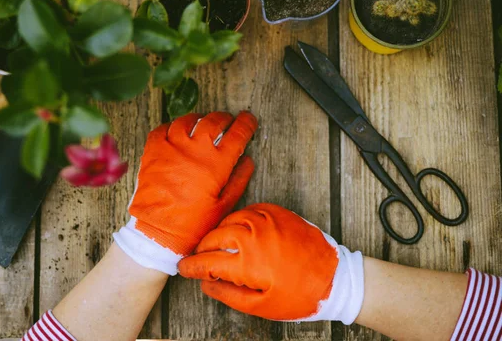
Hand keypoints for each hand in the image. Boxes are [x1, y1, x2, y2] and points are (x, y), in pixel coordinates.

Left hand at [114, 111, 257, 274]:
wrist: (157, 231)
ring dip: (198, 119)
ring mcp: (172, 146)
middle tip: (227, 121)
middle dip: (224, 118)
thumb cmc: (192, 224)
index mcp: (217, 163)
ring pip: (188, 120)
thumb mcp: (223, 206)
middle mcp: (196, 149)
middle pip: (214, 121)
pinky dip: (172, 127)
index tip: (248, 119)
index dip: (246, 123)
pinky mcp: (153, 150)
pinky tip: (176, 132)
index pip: (238, 132)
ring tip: (202, 124)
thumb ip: (239, 180)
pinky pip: (163, 128)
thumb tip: (248, 160)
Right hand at [178, 203, 364, 323]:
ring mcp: (265, 220)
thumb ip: (228, 294)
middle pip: (213, 237)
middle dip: (202, 249)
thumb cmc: (299, 296)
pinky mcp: (277, 212)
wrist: (334, 278)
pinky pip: (248, 211)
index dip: (191, 267)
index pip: (206, 262)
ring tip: (216, 245)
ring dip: (218, 233)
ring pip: (229, 220)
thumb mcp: (261, 306)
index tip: (183, 269)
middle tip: (199, 258)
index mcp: (246, 262)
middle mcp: (252, 235)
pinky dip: (238, 220)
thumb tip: (205, 284)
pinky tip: (238, 231)